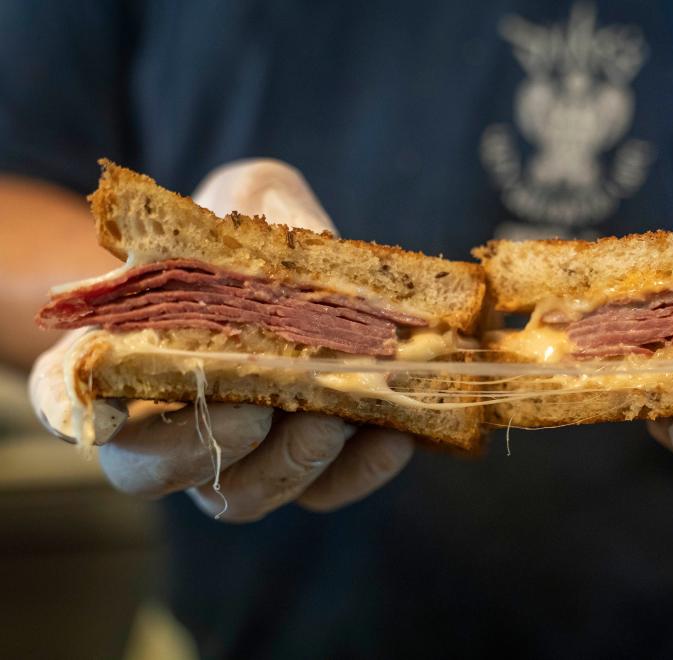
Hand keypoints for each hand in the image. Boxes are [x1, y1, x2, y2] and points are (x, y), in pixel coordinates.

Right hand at [29, 160, 414, 521]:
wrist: (306, 275)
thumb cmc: (254, 236)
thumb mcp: (252, 196)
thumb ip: (261, 207)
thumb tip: (306, 250)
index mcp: (122, 350)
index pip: (66, 392)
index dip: (72, 409)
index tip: (102, 411)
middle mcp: (166, 417)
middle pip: (151, 469)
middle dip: (204, 443)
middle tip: (254, 406)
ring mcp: (236, 453)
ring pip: (238, 497)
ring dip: (286, 463)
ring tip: (334, 417)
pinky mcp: (306, 469)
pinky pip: (322, 493)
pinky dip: (356, 471)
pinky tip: (390, 432)